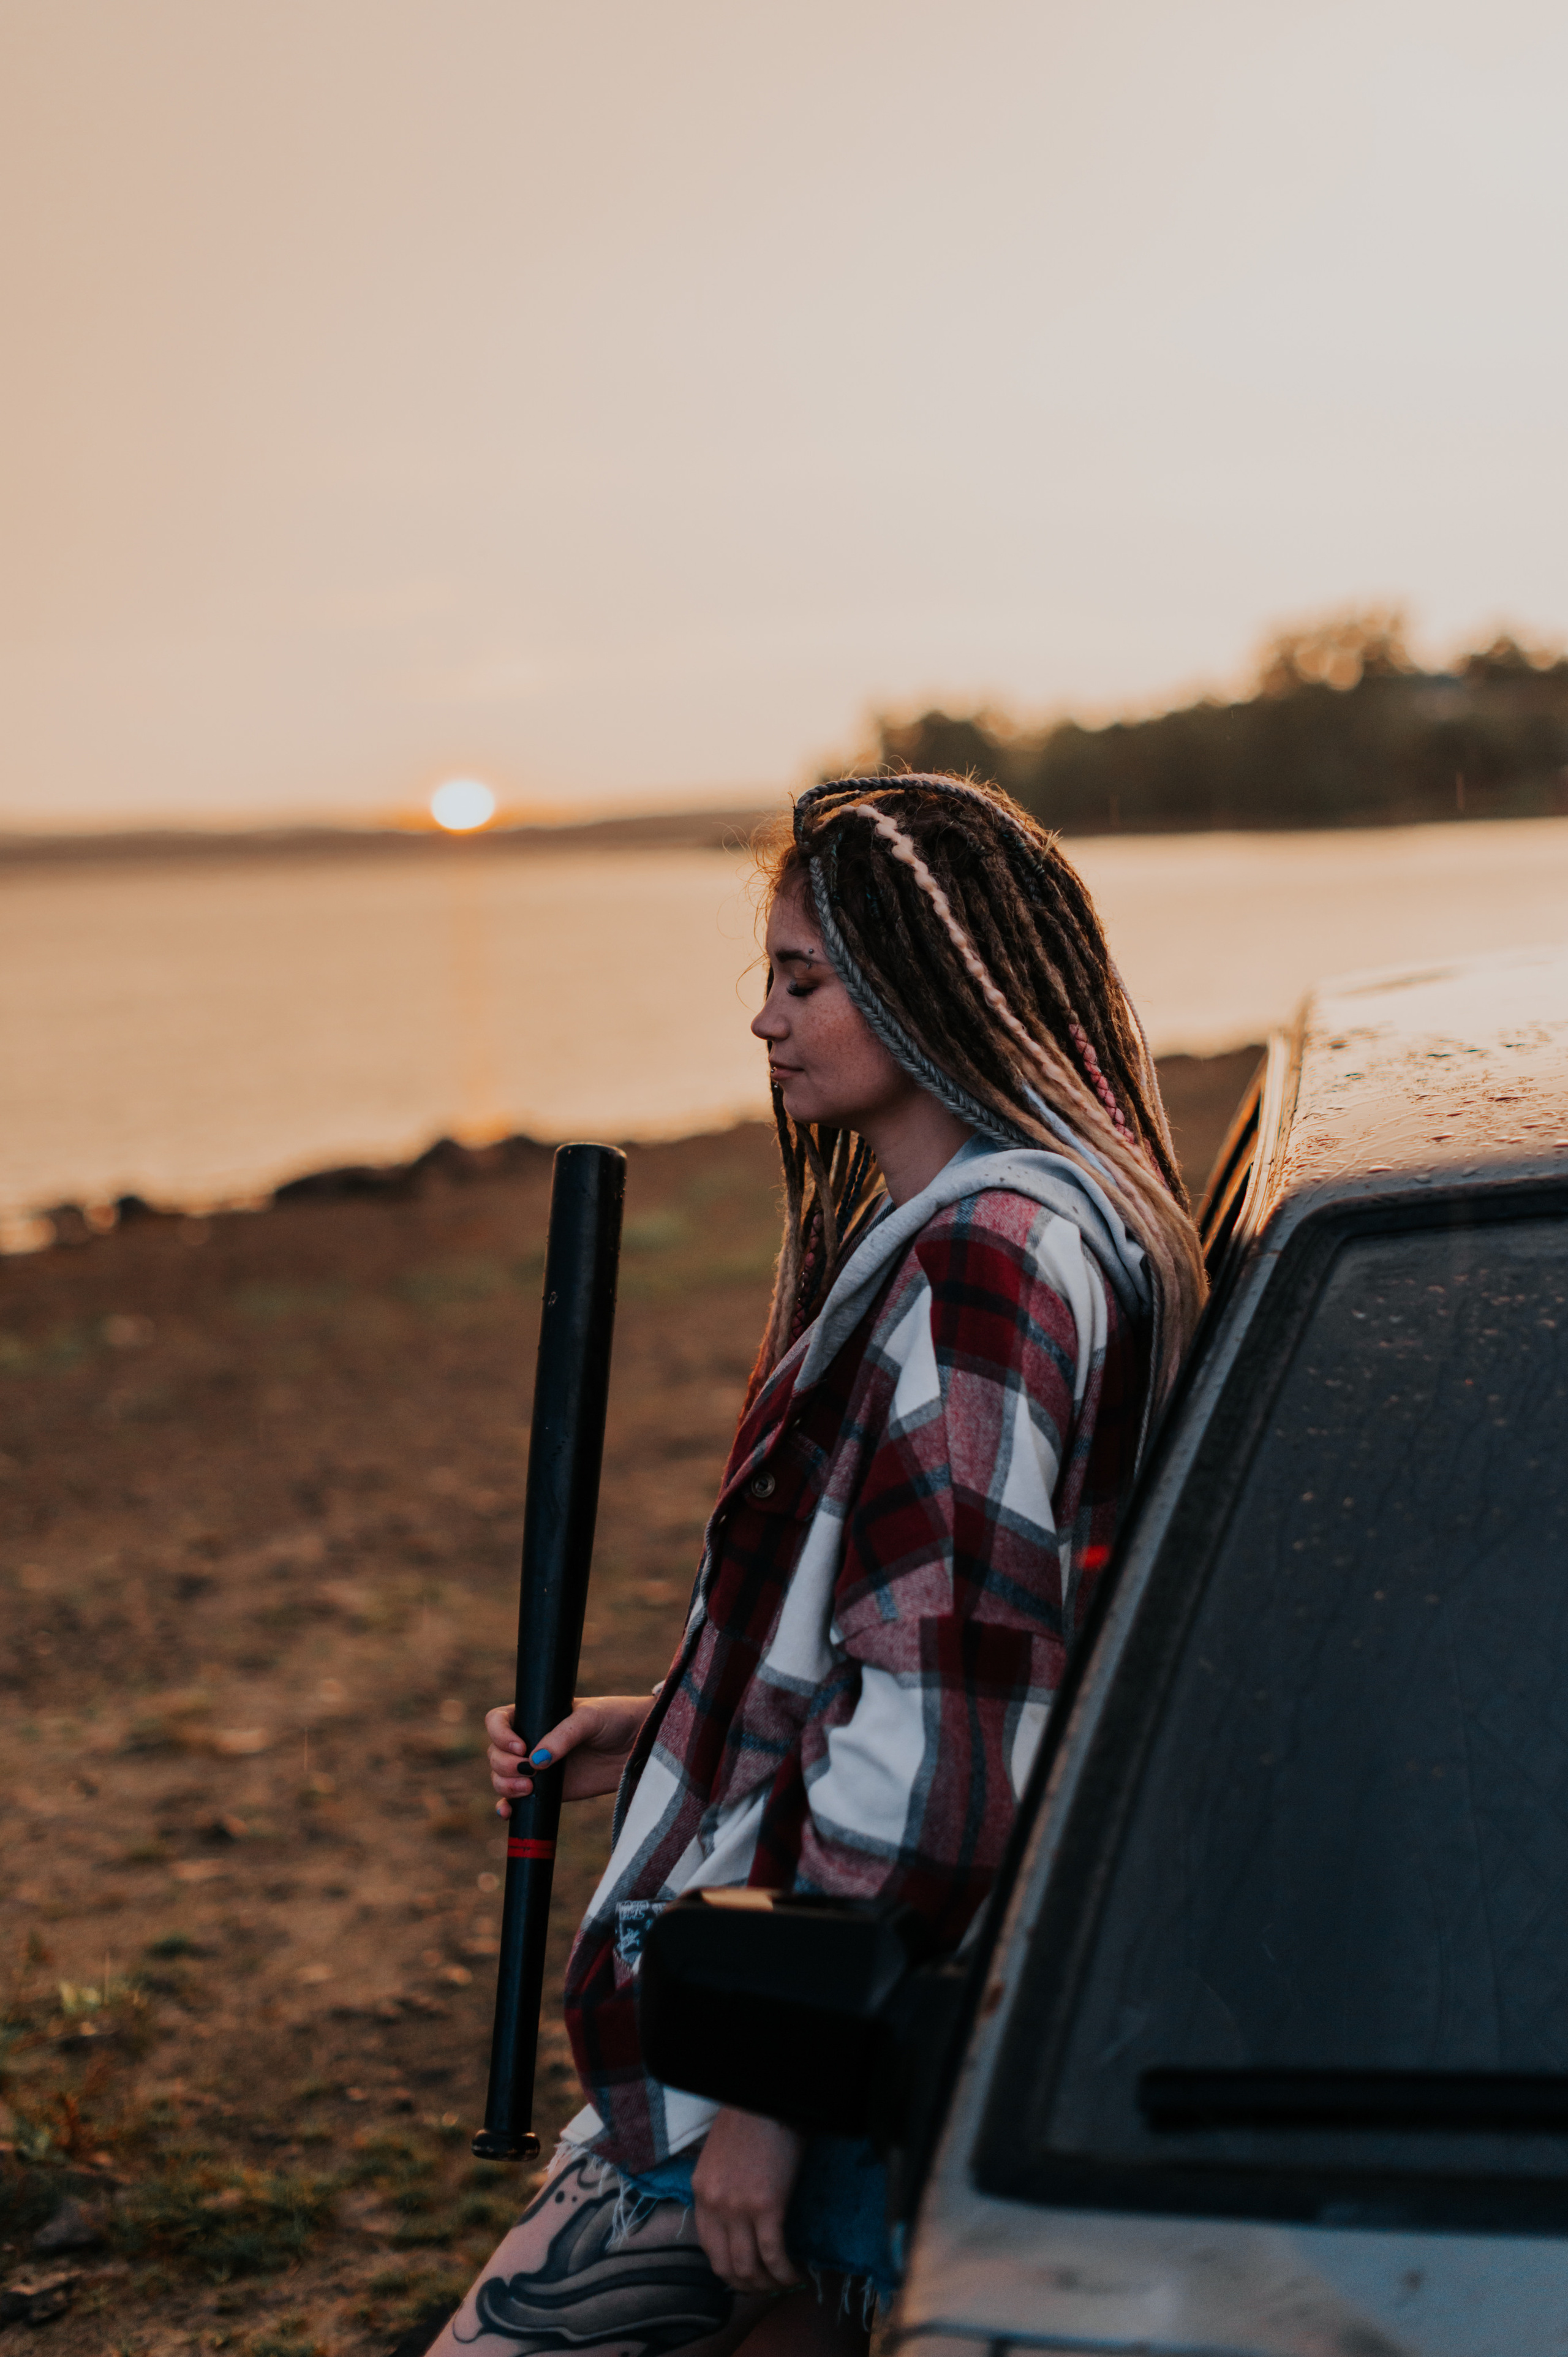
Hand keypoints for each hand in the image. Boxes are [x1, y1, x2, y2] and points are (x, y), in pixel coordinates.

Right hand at [486, 1695, 651, 1814]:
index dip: (499, 1734)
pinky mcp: (549, 1791)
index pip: (498, 1721)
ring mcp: (538, 1768)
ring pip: (502, 1778)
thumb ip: (564, 1736)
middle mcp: (531, 1741)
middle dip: (503, 1765)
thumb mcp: (590, 1718)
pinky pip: (518, 1801)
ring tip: (528, 1788)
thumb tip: (536, 1761)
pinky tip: (508, 1813)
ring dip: (505, 1785)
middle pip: (496, 1753)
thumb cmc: (615, 1719)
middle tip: (528, 1771)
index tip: (520, 1747)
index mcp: (535, 1715)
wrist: (640, 1746)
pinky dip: (507, 1807)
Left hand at [690, 2108, 804, 2292]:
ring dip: (768, 2283)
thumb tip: (738, 2219)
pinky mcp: (767, 2207)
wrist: (768, 2096)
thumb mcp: (720, 2156)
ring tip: (784, 2283)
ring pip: (749, 2266)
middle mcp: (714, 2205)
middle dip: (747, 2285)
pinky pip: (774, 2254)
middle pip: (725, 2265)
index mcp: (701, 2192)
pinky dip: (785, 2272)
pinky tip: (797, 2274)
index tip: (746, 2274)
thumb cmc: (749, 2120)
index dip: (728, 2269)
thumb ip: (722, 2188)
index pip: (707, 2247)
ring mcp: (738, 2208)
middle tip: (767, 2287)